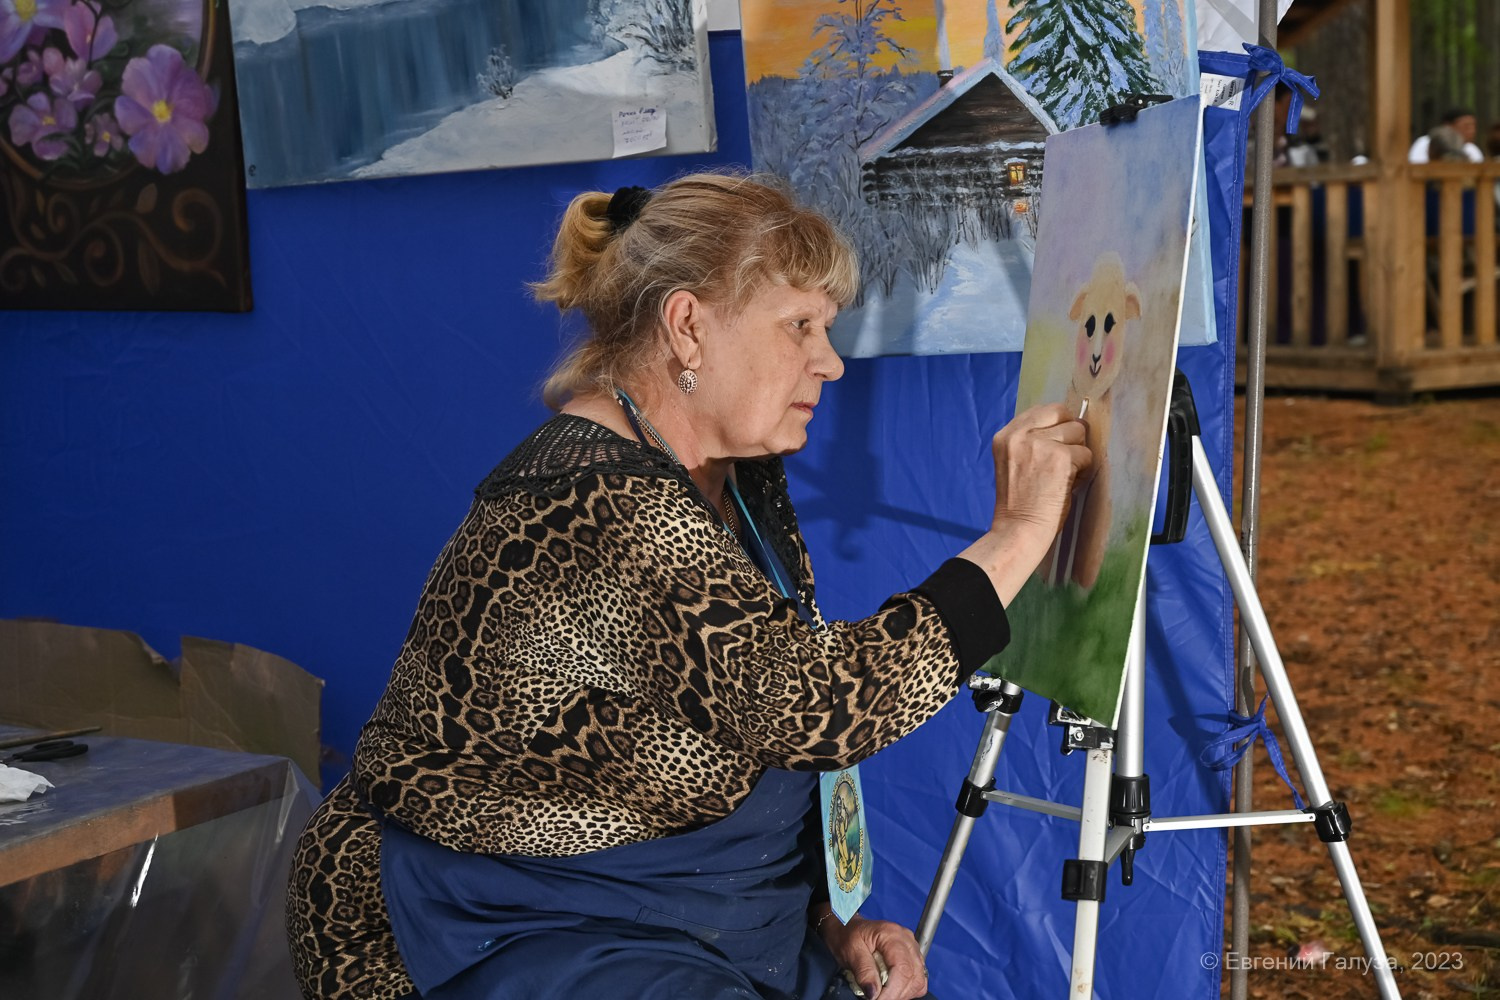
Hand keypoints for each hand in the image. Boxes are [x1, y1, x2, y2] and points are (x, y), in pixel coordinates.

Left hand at [815, 908, 927, 999]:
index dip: (892, 991)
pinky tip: (892, 989)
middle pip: (913, 976)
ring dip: (902, 993)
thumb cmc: (847, 935)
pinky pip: (918, 979)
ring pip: (918, 980)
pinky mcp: (912, 957)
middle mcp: (907, 940)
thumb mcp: (850, 951)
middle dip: (896, 994)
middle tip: (877, 998)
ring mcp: (912, 948)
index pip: (902, 968)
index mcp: (892, 935)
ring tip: (884, 994)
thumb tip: (874, 993)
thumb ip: (864, 971)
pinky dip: (907, 989)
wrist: (847, 927)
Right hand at [990, 402, 1093, 535]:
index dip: (1057, 424)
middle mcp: (1020, 435)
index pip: (1042, 410)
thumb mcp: (1013, 461)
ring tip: (1064, 475)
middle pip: (1062, 414)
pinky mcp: (1061, 458)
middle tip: (1064, 460)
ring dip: (1078, 454)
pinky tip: (1068, 485)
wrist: (1019, 529)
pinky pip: (1087, 454)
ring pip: (1078, 432)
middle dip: (1070, 436)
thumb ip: (1030, 440)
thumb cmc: (1019, 503)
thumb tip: (1068, 424)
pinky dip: (1084, 471)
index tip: (1058, 444)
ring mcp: (1040, 444)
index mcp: (1005, 435)